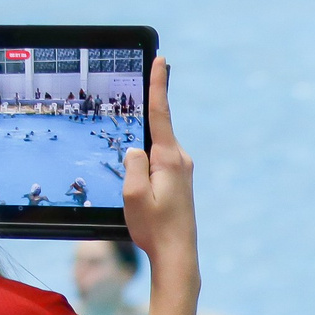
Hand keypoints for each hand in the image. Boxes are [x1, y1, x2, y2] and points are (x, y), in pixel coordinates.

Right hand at [123, 58, 197, 285]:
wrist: (178, 256)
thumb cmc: (154, 228)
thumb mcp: (132, 195)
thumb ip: (132, 164)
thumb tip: (135, 148)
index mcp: (169, 158)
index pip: (160, 112)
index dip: (158, 83)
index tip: (162, 59)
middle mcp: (180, 160)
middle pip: (154, 132)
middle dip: (138, 133)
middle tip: (136, 159)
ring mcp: (182, 171)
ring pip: (152, 152)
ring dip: (139, 163)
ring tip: (140, 197)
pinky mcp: (179, 182)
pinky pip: (156, 164)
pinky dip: (145, 170)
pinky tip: (142, 196)